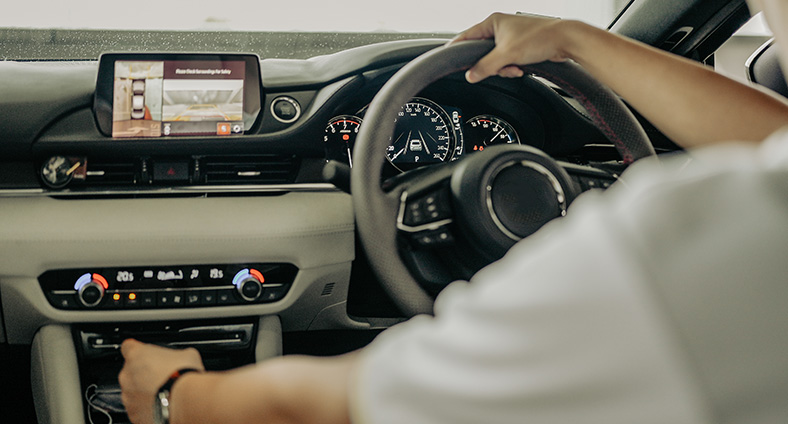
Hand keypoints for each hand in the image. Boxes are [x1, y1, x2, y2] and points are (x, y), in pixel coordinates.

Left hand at [119, 339, 204, 423]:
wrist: (185, 402)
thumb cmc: (184, 375)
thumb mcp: (187, 354)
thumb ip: (176, 354)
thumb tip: (181, 358)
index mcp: (137, 355)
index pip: (128, 346)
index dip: (138, 349)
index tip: (145, 353)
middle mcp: (127, 375)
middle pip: (130, 371)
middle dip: (143, 373)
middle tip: (162, 376)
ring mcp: (128, 396)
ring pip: (133, 391)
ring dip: (144, 390)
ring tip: (164, 392)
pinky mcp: (133, 413)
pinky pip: (137, 408)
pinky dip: (147, 406)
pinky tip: (162, 404)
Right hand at [450, 13, 573, 82]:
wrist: (565, 41)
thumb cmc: (540, 38)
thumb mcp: (507, 55)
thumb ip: (485, 67)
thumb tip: (471, 75)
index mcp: (493, 22)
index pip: (466, 37)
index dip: (456, 49)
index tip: (447, 58)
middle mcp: (500, 28)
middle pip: (482, 53)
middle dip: (492, 65)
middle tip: (500, 68)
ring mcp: (510, 37)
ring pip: (495, 59)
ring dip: (504, 68)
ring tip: (516, 67)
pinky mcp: (520, 46)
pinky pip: (507, 61)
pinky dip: (513, 67)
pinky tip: (522, 67)